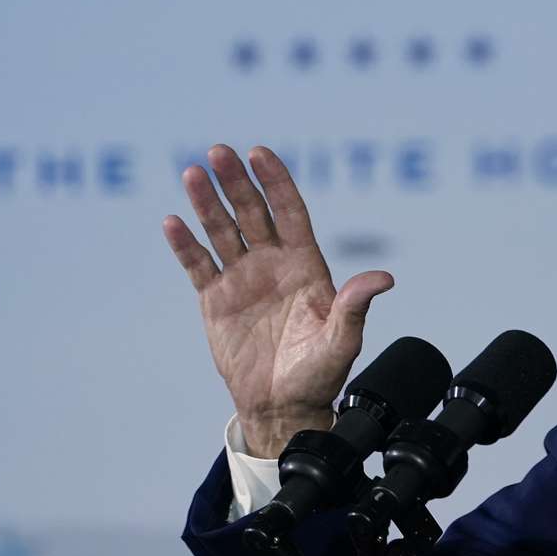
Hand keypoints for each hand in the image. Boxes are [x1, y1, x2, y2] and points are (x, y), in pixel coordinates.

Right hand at [163, 145, 394, 457]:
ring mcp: (243, 278)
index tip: (260, 153)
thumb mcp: (342, 339)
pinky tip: (173, 222)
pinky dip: (185, 245)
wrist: (283, 405)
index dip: (276, 181)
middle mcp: (273, 263)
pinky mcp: (216, 300)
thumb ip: (355, 306)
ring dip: (207, 202)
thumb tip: (383, 278)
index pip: (289, 211)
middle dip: (237, 181)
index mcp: (305, 264)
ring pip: (222, 230)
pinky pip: (199, 265)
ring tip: (193, 173)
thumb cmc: (319, 373)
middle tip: (219, 151)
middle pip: (252, 212)